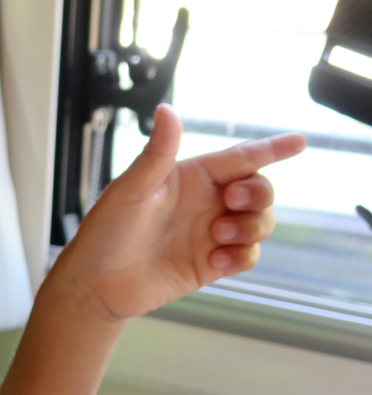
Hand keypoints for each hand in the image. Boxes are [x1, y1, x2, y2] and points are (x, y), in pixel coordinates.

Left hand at [54, 104, 305, 321]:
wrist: (95, 285)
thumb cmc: (104, 233)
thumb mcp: (130, 190)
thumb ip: (157, 153)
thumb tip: (166, 109)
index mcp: (188, 177)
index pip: (239, 157)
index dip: (272, 149)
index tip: (299, 142)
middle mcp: (204, 202)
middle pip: (259, 189)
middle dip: (258, 193)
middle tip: (233, 202)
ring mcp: (210, 234)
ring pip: (260, 223)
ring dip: (251, 227)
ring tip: (217, 234)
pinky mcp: (210, 264)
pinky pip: (247, 256)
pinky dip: (241, 257)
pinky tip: (216, 261)